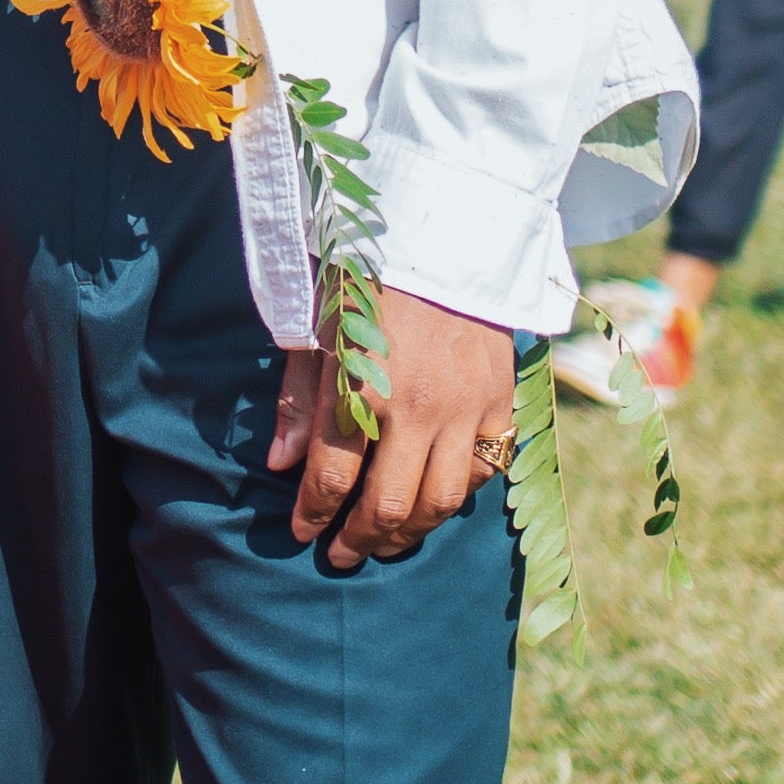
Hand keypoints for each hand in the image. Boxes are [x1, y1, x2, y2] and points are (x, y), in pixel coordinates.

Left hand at [266, 285, 521, 571]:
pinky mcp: (503, 398)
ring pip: (443, 501)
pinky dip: (458, 494)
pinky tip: (434, 499)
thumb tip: (281, 464)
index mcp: (365, 385)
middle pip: (390, 505)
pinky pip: (486, 469)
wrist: (444, 228)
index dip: (313, 514)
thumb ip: (298, 400)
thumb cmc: (366, 274)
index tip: (303, 531)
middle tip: (342, 555)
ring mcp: (468, 407)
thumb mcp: (316, 326)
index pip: (333, 478)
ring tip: (386, 541)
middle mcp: (420, 407)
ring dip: (411, 532)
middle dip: (361, 540)